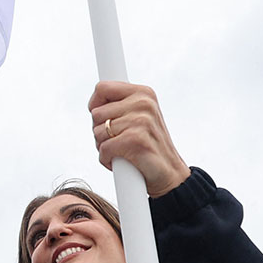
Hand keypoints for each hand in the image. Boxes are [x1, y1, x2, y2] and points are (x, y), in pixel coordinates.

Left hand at [89, 81, 190, 197]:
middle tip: (118, 140)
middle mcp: (143, 103)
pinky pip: (103, 148)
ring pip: (97, 132)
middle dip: (100, 131)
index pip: (102, 88)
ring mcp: (140, 120)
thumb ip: (119, 107)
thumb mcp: (138, 118)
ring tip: (122, 151)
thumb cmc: (148, 146)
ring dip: (103, 146)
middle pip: (96, 114)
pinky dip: (107, 160)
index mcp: (143, 93)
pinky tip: (122, 162)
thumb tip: (93, 105)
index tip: (102, 118)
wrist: (170, 175)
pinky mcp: (135, 140)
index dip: (95, 105)